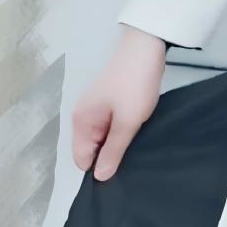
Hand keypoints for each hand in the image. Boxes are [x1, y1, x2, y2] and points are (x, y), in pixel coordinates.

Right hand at [72, 26, 166, 180]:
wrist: (146, 48)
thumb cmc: (134, 83)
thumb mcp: (127, 122)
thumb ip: (113, 151)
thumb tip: (99, 177)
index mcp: (80, 121)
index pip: (81, 159)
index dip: (99, 168)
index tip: (120, 173)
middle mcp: (83, 116)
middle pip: (91, 150)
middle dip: (109, 157)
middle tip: (132, 160)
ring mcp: (96, 109)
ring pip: (103, 139)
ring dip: (117, 144)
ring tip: (136, 146)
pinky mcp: (109, 104)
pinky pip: (111, 127)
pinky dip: (122, 132)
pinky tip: (136, 132)